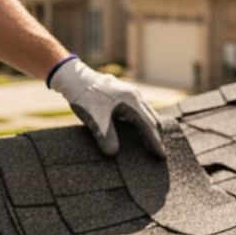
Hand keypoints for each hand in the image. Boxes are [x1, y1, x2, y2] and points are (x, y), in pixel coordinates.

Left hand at [49, 57, 165, 157]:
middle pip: (153, 119)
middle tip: (159, 154)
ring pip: (147, 114)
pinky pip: (140, 111)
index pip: (149, 125)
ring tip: (151, 145)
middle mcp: (135, 96)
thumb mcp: (94, 121)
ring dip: (151, 130)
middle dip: (157, 137)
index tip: (161, 156)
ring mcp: (131, 94)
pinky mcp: (124, 95)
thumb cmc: (84, 98)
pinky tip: (138, 132)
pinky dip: (143, 123)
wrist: (74, 78)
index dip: (155, 142)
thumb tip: (113, 154)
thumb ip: (105, 137)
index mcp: (132, 102)